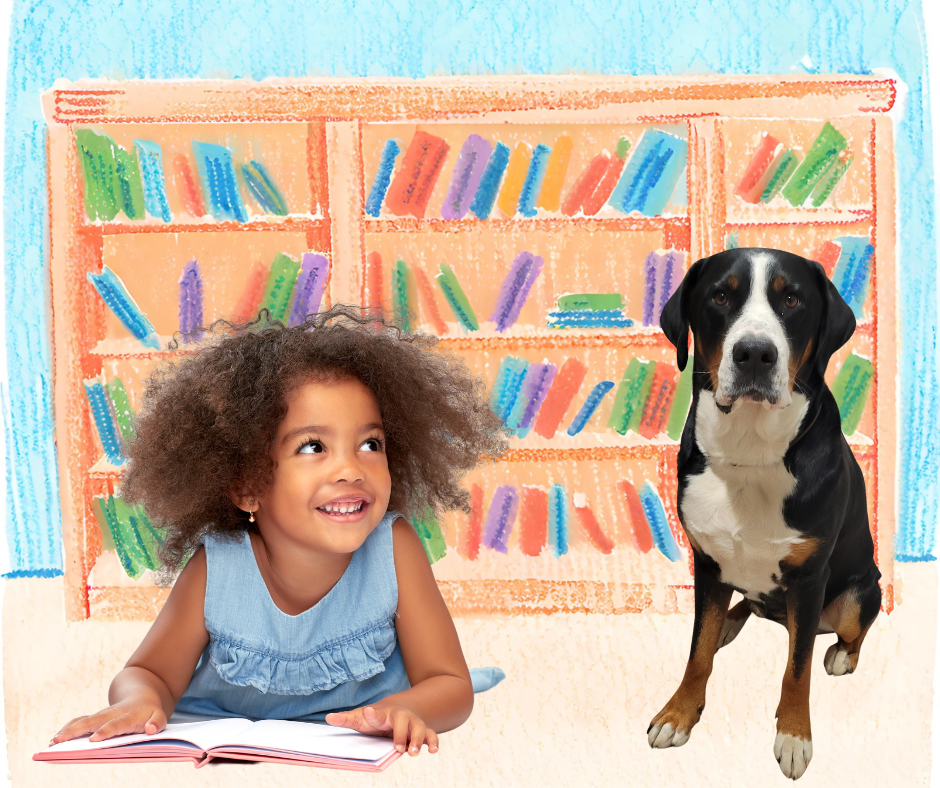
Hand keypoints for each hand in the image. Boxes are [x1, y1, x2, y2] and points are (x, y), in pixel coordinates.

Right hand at [50, 699, 166, 745]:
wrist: (142, 695)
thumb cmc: (150, 712)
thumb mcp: (159, 716)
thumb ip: (157, 722)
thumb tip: (150, 729)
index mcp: (128, 716)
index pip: (117, 724)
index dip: (106, 731)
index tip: (93, 739)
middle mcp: (111, 714)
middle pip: (93, 721)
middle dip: (76, 731)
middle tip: (60, 740)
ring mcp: (101, 715)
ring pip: (82, 721)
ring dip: (67, 731)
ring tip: (52, 742)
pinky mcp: (94, 718)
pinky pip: (79, 722)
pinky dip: (66, 729)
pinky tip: (54, 740)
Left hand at [325, 705, 438, 755]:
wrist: (400, 709)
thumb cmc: (377, 717)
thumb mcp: (362, 718)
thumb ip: (347, 719)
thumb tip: (329, 718)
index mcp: (383, 713)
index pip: (376, 713)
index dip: (372, 715)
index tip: (368, 712)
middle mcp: (400, 716)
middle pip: (402, 721)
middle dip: (400, 734)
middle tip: (398, 748)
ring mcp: (413, 723)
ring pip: (419, 728)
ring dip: (418, 739)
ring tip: (414, 752)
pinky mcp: (422, 731)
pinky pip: (431, 735)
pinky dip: (433, 742)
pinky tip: (434, 751)